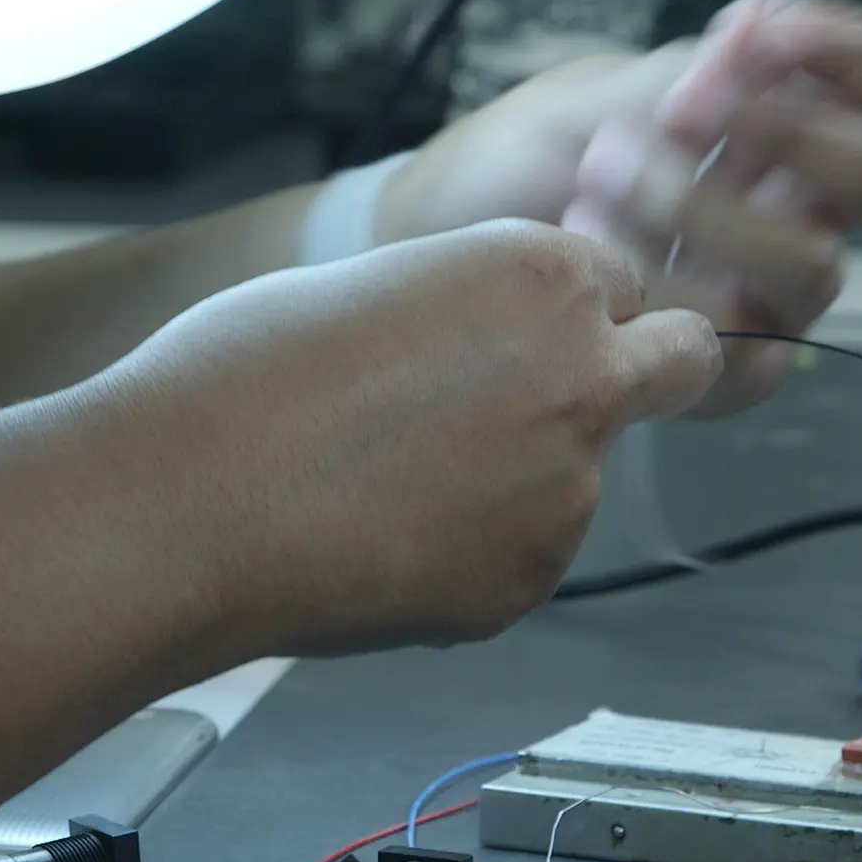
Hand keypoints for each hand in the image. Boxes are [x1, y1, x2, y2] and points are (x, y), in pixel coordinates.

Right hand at [93, 220, 720, 652]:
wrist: (183, 506)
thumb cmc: (238, 381)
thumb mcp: (363, 291)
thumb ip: (457, 313)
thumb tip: (473, 351)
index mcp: (539, 278)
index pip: (623, 282)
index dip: (575, 310)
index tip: (529, 337)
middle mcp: (581, 378)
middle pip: (678, 364)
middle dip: (638, 373)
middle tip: (548, 402)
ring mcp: (564, 492)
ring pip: (576, 477)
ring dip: (518, 481)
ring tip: (382, 490)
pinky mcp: (525, 584)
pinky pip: (518, 558)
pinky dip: (467, 554)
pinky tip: (373, 542)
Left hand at [374, 0, 861, 414]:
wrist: (440, 241)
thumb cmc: (519, 164)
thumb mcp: (594, 102)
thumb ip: (683, 72)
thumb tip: (764, 20)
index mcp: (777, 125)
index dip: (834, 51)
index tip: (750, 37)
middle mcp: (792, 209)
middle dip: (771, 132)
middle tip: (666, 118)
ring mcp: (766, 292)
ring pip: (809, 261)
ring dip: (701, 212)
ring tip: (594, 184)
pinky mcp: (727, 366)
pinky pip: (741, 342)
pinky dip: (665, 296)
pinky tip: (591, 257)